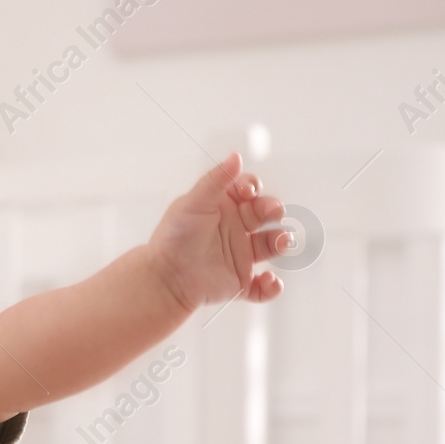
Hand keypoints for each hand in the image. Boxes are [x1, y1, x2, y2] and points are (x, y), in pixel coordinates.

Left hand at [147, 151, 288, 311]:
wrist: (163, 277)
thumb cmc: (174, 237)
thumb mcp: (193, 203)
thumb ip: (215, 181)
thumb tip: (236, 156)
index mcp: (223, 207)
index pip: (248, 190)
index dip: (253, 187)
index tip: (249, 191)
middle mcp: (234, 228)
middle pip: (265, 213)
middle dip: (274, 210)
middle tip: (273, 212)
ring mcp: (239, 255)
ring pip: (271, 245)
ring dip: (281, 241)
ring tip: (280, 242)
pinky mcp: (240, 282)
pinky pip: (263, 287)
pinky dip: (272, 287)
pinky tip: (269, 281)